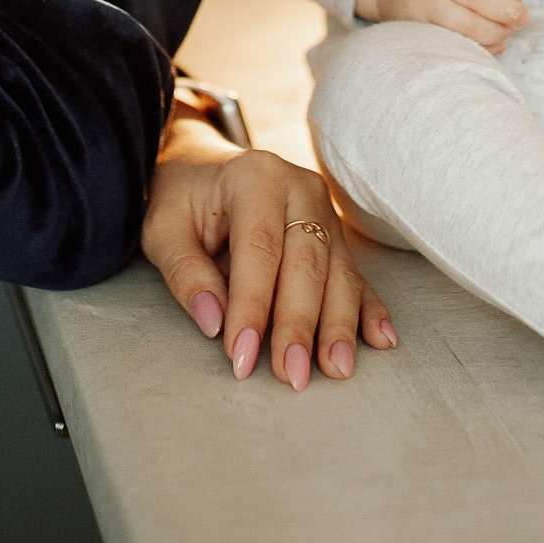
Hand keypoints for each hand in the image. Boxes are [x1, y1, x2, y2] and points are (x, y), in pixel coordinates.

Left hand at [142, 117, 393, 389]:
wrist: (204, 167)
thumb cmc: (182, 200)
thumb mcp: (163, 229)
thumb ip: (185, 273)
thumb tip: (213, 322)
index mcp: (256, 177)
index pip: (259, 249)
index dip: (252, 305)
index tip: (242, 354)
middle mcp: (299, 188)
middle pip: (307, 262)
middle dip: (301, 324)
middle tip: (293, 375)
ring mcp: (324, 211)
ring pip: (338, 272)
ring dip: (338, 325)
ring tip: (337, 369)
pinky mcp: (336, 235)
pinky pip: (355, 275)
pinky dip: (367, 309)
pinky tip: (379, 338)